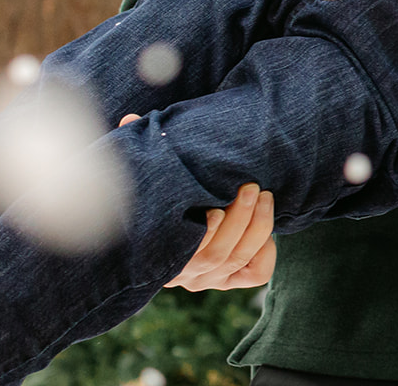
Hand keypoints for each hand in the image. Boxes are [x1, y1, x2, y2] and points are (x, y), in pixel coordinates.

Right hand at [117, 114, 276, 288]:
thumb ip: (146, 152)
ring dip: (258, 226)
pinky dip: (266, 252)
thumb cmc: (167, 190)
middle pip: (218, 255)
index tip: (214, 208)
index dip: (206, 234)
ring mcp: (211, 278)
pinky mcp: (235, 277)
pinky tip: (267, 228)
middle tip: (251, 186)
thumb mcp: (155, 174)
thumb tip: (130, 119)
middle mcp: (186, 273)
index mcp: (165, 252)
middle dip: (239, 219)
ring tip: (263, 194)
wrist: (186, 214)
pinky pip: (257, 273)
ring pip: (239, 258)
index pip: (188, 255)